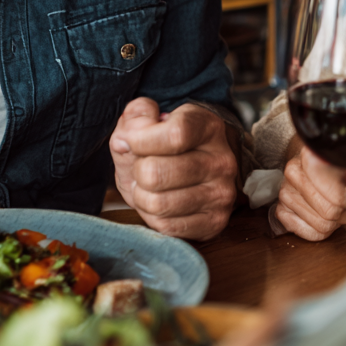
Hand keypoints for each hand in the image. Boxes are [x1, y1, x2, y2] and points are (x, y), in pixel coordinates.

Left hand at [110, 98, 237, 240]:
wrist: (200, 168)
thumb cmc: (170, 144)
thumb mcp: (152, 120)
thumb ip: (135, 118)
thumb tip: (123, 140)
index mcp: (208, 127)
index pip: (174, 134)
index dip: (140, 139)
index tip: (130, 139)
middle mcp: (221, 160)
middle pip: (156, 173)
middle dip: (137, 171)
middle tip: (142, 166)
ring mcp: (221, 194)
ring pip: (157, 203)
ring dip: (141, 196)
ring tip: (149, 186)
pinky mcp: (215, 222)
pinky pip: (166, 226)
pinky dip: (152, 216)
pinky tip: (160, 200)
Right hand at [274, 136, 345, 241]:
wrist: (319, 169)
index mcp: (315, 153)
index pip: (334, 189)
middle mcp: (295, 168)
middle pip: (328, 210)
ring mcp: (286, 190)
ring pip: (321, 223)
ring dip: (335, 222)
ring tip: (338, 208)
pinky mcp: (281, 209)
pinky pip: (308, 233)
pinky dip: (322, 231)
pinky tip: (325, 215)